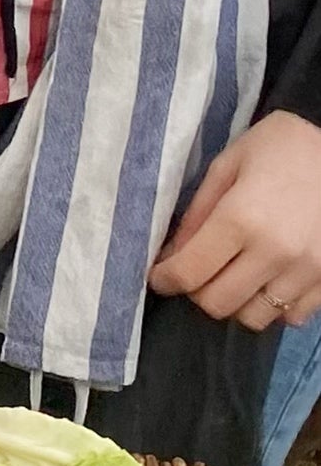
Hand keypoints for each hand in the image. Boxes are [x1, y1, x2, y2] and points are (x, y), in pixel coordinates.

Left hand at [150, 110, 320, 327]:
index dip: (164, 280)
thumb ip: (196, 215)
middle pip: (218, 304)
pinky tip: (270, 278)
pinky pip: (294, 316)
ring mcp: (309, 271)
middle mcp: (275, 253)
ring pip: (255, 317)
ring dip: (237, 301)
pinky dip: (275, 305)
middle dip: (197, 291)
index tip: (159, 276)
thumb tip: (170, 256)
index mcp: (241, 219)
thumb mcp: (225, 167)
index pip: (189, 274)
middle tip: (198, 271)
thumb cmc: (278, 148)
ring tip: (236, 274)